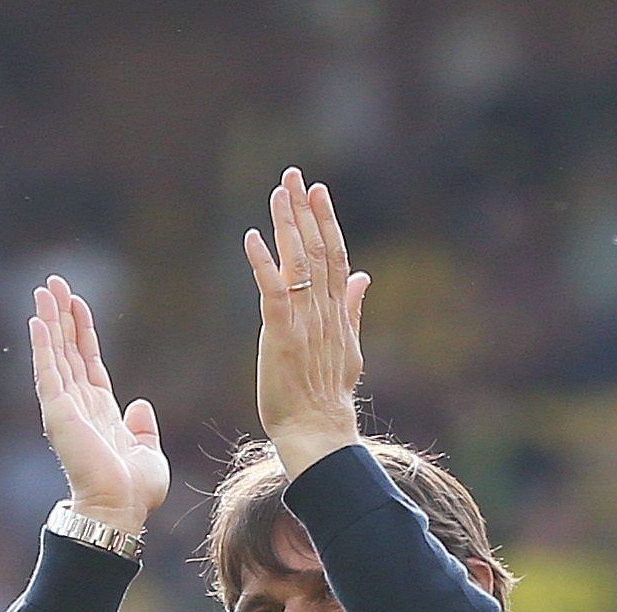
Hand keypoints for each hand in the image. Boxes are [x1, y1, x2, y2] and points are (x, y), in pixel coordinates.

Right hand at [25, 278, 166, 535]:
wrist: (120, 509)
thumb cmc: (134, 492)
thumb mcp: (149, 453)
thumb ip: (144, 428)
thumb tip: (141, 404)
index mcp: (100, 413)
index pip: (88, 362)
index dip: (83, 332)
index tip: (78, 303)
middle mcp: (78, 406)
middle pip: (67, 350)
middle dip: (61, 315)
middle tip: (53, 282)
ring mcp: (65, 408)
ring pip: (55, 354)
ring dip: (49, 320)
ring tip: (43, 289)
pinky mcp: (57, 412)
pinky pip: (47, 371)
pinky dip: (41, 344)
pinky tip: (37, 319)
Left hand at [243, 171, 371, 479]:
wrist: (318, 431)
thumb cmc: (327, 396)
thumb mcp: (349, 348)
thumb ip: (353, 308)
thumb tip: (364, 276)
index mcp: (338, 313)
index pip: (336, 256)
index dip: (327, 221)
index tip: (318, 191)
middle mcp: (324, 311)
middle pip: (319, 250)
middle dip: (306, 210)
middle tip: (294, 175)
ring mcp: (304, 322)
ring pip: (299, 262)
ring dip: (287, 225)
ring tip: (278, 192)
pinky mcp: (282, 335)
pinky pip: (273, 290)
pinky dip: (263, 262)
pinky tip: (252, 236)